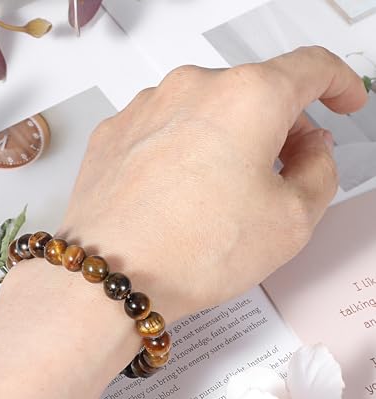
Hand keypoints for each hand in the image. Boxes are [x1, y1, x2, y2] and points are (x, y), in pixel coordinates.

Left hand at [60, 46, 366, 321]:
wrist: (110, 276)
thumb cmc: (193, 252)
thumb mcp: (291, 221)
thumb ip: (319, 172)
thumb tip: (310, 150)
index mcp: (247, 97)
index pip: (310, 69)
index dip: (337, 84)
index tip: (341, 100)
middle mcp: (191, 88)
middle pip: (254, 94)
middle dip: (277, 128)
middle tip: (280, 174)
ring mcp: (145, 107)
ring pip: (206, 112)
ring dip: (226, 141)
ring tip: (218, 196)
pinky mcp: (114, 132)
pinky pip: (164, 130)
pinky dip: (182, 151)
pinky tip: (177, 194)